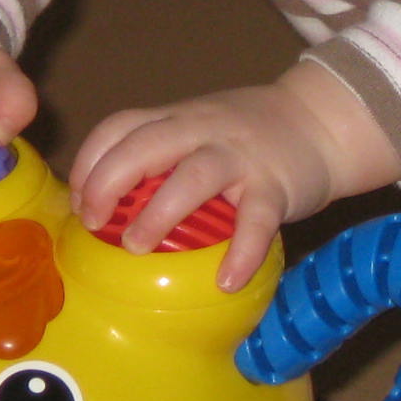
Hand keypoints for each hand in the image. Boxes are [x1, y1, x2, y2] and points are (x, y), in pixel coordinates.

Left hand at [69, 63, 397, 291]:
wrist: (321, 122)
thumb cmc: (246, 138)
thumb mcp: (196, 131)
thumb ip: (158, 157)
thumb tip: (104, 210)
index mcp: (175, 119)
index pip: (118, 127)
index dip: (89, 163)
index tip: (79, 202)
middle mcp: (201, 130)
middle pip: (144, 145)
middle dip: (108, 183)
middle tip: (94, 223)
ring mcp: (240, 156)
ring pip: (194, 176)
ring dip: (158, 212)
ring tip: (137, 248)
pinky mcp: (275, 184)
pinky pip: (256, 219)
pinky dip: (240, 251)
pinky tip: (226, 281)